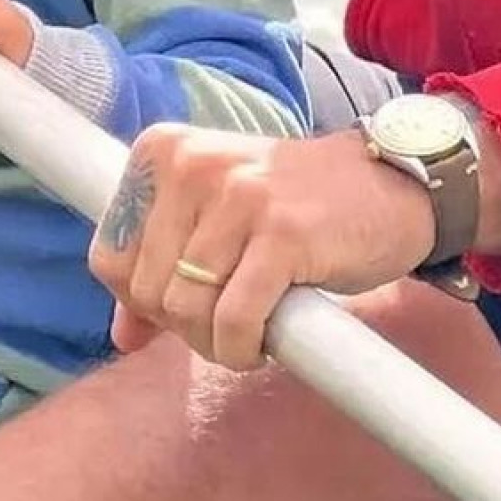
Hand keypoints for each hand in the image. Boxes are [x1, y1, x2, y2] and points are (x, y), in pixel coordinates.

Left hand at [88, 126, 438, 370]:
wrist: (390, 186)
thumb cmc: (295, 207)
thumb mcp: (216, 220)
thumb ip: (162, 270)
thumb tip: (122, 338)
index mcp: (163, 151)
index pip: (109, 256)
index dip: (145, 301)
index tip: (193, 300)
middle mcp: (193, 163)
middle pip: (148, 290)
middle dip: (186, 326)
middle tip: (230, 319)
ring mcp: (240, 195)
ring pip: (187, 309)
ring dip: (217, 343)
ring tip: (251, 330)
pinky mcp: (283, 233)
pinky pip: (234, 320)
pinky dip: (243, 349)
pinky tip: (266, 342)